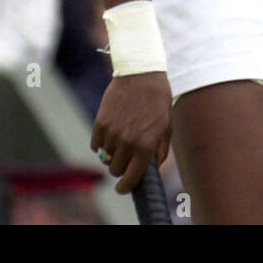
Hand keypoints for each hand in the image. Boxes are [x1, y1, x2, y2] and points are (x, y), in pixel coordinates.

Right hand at [91, 71, 172, 194]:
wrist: (141, 75)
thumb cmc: (158, 101)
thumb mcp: (166, 125)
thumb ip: (159, 150)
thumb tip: (152, 168)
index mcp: (145, 145)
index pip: (131, 178)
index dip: (126, 187)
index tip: (123, 188)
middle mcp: (127, 142)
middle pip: (116, 169)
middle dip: (121, 167)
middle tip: (127, 157)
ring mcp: (112, 133)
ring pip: (105, 158)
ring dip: (112, 153)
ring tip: (122, 139)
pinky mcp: (100, 123)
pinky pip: (96, 145)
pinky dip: (102, 144)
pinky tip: (112, 133)